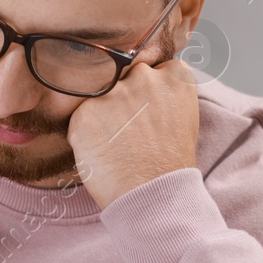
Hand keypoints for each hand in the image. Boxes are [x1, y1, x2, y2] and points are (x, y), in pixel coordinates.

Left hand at [67, 57, 199, 208]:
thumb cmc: (169, 164)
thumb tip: (147, 82)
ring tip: (116, 143)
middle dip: (123, 96)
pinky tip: (102, 152)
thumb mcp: (183, 117)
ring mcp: (113, 92)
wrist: (153, 196)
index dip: (147, 90)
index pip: (154, 66)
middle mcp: (144, 76)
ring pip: (99, 93)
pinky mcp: (84, 112)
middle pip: (124, 74)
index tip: (148, 112)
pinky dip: (85, 134)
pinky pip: (80, 116)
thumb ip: (165, 93)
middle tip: (129, 130)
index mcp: (175, 75)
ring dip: (102, 113)